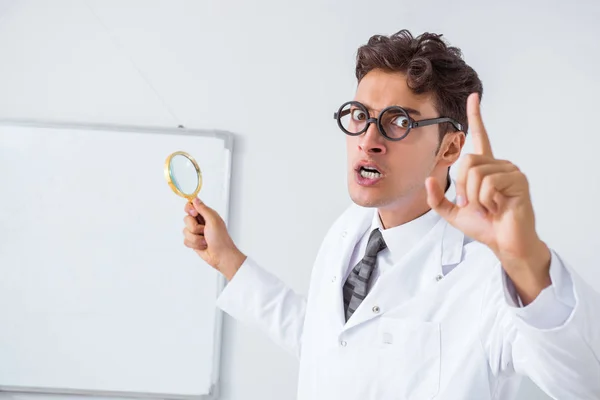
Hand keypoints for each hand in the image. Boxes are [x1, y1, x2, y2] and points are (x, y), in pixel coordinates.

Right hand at [183, 198, 245, 279]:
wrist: (221, 256)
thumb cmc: (220, 239)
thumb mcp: (213, 220)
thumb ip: (203, 209)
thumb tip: (195, 199)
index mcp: (206, 214)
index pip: (191, 206)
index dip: (190, 209)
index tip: (194, 214)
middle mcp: (200, 222)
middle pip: (186, 219)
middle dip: (194, 227)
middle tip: (204, 230)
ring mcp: (196, 232)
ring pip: (185, 231)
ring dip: (196, 238)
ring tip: (205, 240)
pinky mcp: (193, 241)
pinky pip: (185, 241)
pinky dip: (194, 244)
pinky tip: (202, 245)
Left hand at [425, 93, 550, 303]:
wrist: (504, 243)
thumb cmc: (484, 226)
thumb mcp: (452, 213)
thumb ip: (437, 199)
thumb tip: (428, 180)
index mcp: (484, 168)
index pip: (480, 136)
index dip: (476, 116)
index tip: (473, 97)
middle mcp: (499, 164)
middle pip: (467, 160)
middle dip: (463, 186)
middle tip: (472, 204)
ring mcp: (510, 171)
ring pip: (476, 172)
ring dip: (474, 196)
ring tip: (487, 207)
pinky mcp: (518, 180)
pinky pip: (488, 183)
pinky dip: (485, 200)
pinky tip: (497, 208)